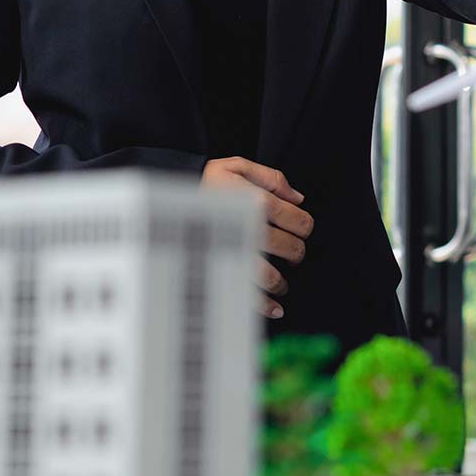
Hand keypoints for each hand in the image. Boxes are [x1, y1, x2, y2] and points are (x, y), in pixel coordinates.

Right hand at [201, 157, 312, 319]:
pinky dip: (263, 305)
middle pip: (288, 248)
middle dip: (296, 252)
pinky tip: (275, 308)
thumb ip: (272, 178)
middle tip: (293, 253)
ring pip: (268, 274)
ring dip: (281, 282)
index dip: (305, 226)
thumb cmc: (207, 181)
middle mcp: (245, 228)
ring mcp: (232, 251)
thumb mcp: (238, 166)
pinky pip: (244, 292)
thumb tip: (298, 198)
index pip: (297, 220)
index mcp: (254, 203)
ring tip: (282, 284)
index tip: (301, 229)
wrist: (170, 194)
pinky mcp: (219, 268)